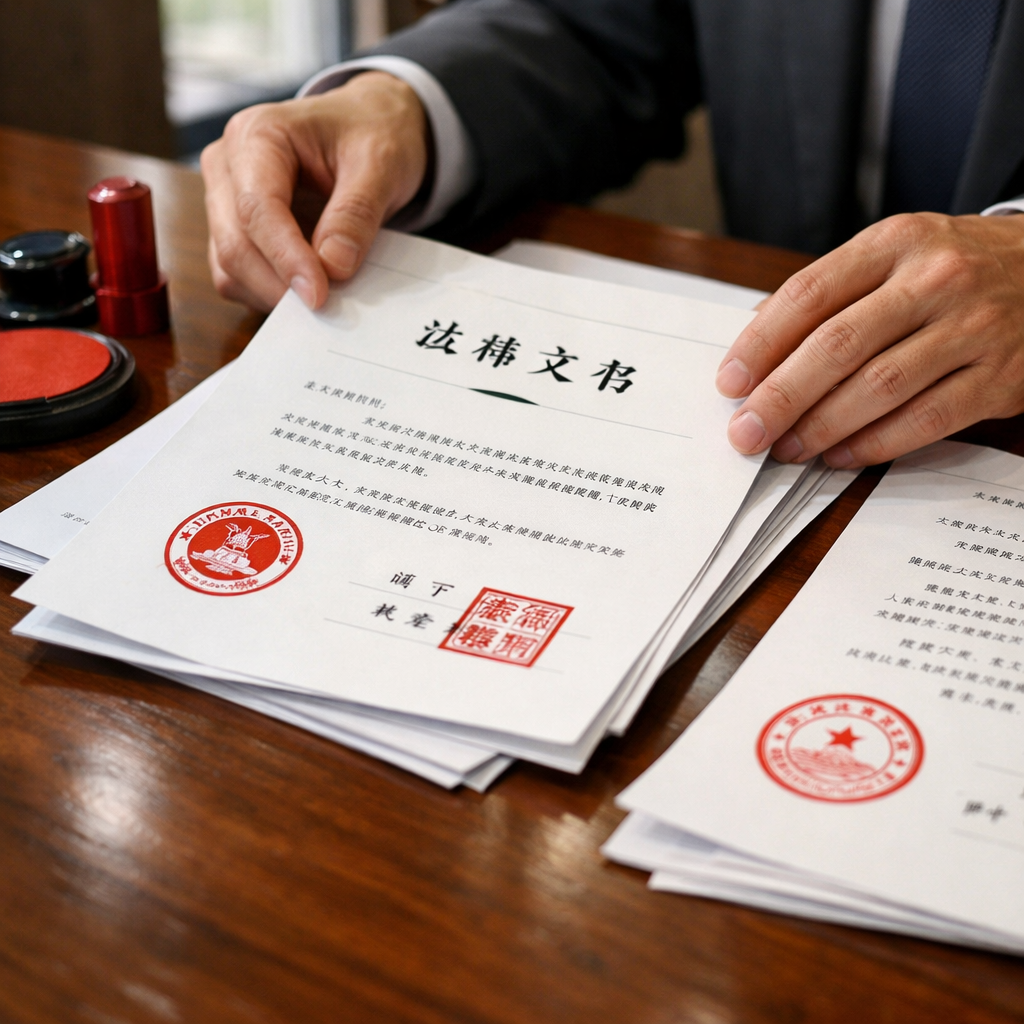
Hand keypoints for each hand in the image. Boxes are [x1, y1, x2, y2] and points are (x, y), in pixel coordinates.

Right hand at [201, 71, 428, 311]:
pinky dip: (271, 294)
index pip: (256, 208)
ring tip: (325, 299)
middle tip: (328, 309)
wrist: (372, 126)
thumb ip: (356, 214)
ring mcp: (225, 200)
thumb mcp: (381, 164)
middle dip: (279, 284)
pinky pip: (239, 277)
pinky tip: (309, 291)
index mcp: (258, 135)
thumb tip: (333, 267)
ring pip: (229, 267)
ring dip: (274, 294)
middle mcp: (228, 165)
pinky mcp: (234, 230)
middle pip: (235, 243)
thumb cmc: (373, 133)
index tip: (319, 295)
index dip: (286, 258)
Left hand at [715, 212, 1023, 467]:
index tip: (729, 382)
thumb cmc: (954, 268)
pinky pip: (925, 420)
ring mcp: (973, 328)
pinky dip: (874, 444)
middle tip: (746, 431)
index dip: (761, 344)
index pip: (809, 293)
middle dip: (780, 397)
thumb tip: (756, 339)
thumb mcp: (895, 255)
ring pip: (878, 387)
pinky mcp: (1001, 377)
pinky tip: (840, 456)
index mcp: (896, 243)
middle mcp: (936, 279)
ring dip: (821, 427)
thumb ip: (830, 293)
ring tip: (786, 448)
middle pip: (838, 345)